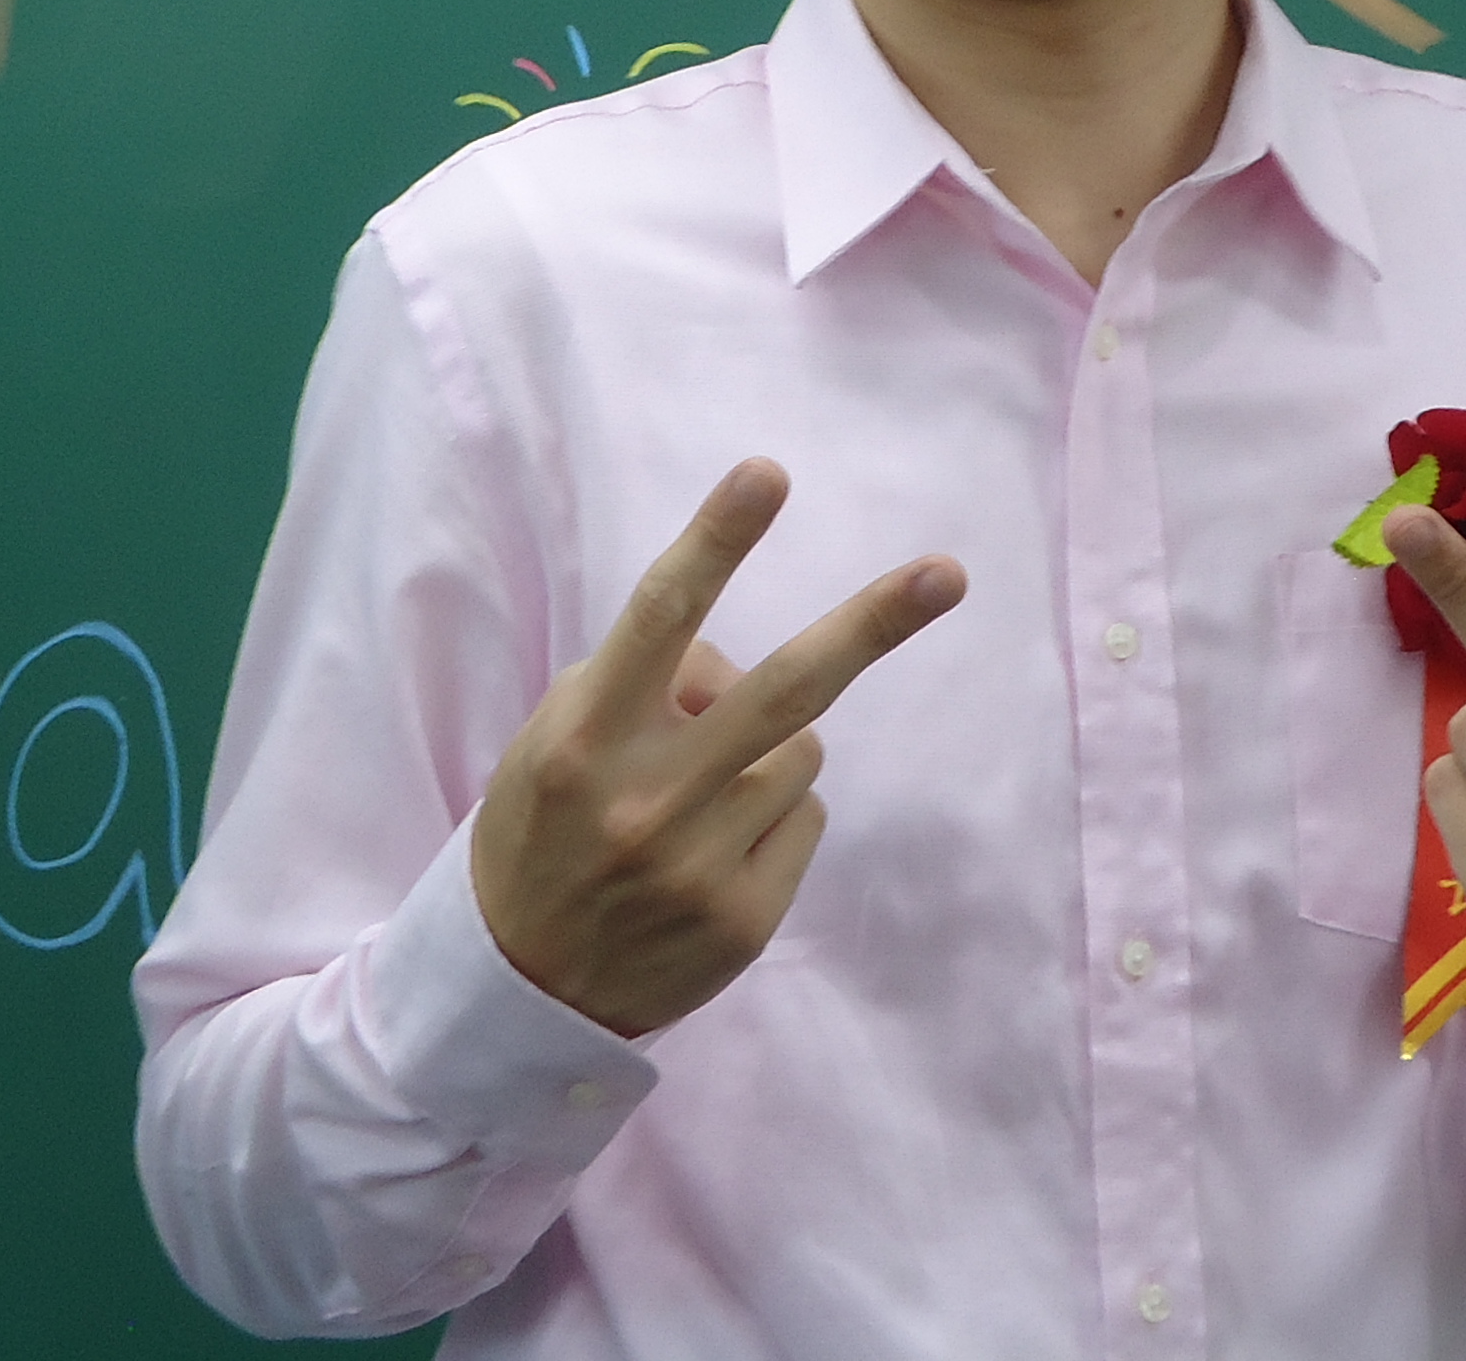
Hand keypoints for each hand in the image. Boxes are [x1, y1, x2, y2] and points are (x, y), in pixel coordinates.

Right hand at [470, 458, 964, 1037]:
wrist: (520, 992)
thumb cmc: (544, 831)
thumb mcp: (554, 740)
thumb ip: (640, 683)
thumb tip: (733, 666)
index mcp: (587, 737)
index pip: (661, 617)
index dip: (717, 540)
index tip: (768, 473)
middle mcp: (646, 797)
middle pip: (784, 688)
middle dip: (873, 624)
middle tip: (946, 574)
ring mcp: (701, 865)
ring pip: (799, 753)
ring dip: (768, 753)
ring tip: (698, 797)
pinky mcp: (744, 920)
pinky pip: (807, 820)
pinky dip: (775, 819)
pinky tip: (714, 853)